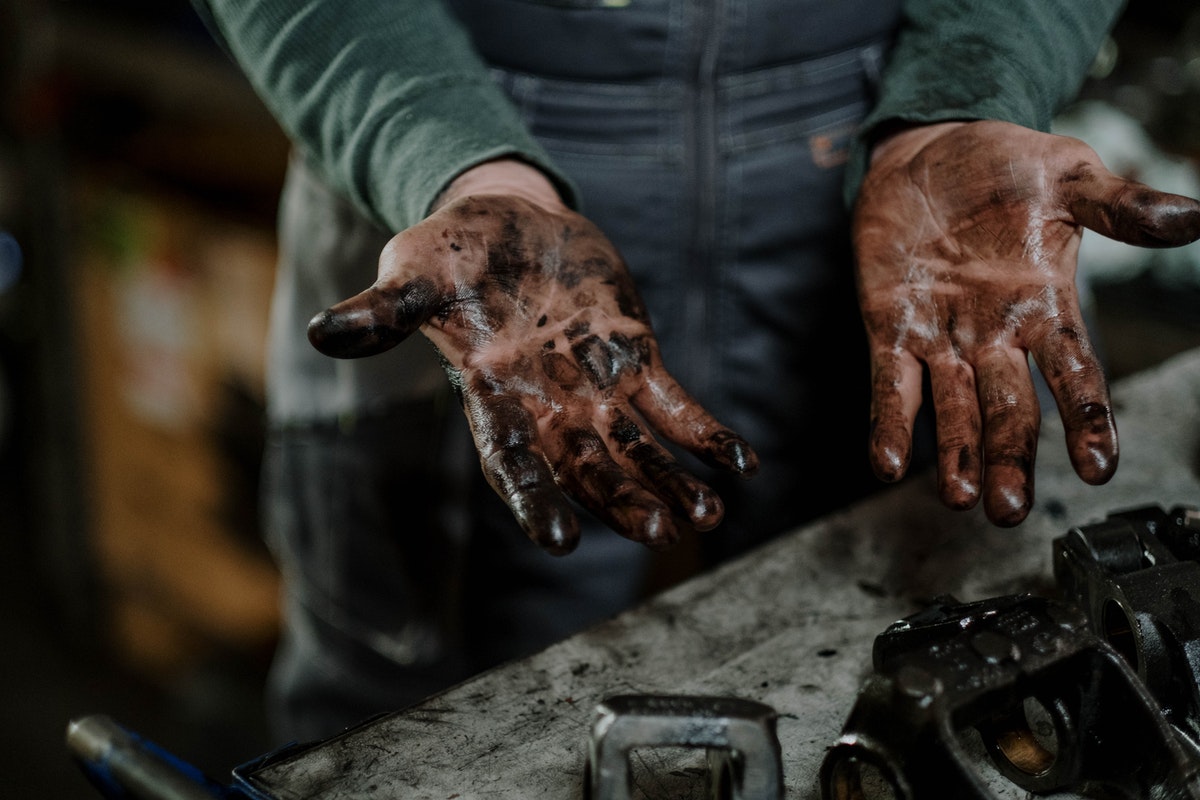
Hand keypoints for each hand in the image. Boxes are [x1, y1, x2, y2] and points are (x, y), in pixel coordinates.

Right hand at [307, 160, 757, 554]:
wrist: (509, 220)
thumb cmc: (451, 251)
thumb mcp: (414, 271)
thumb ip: (382, 310)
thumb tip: (323, 333)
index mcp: (493, 396)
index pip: (512, 461)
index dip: (534, 499)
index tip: (559, 540)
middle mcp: (548, 406)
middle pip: (588, 468)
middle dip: (622, 500)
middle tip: (658, 531)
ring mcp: (596, 387)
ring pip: (638, 450)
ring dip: (670, 482)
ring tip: (707, 517)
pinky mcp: (636, 360)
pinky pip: (676, 407)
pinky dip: (705, 435)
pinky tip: (741, 465)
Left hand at [854, 120, 1199, 525]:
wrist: (929, 148)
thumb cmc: (1004, 166)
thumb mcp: (1069, 177)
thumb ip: (1120, 206)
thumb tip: (1193, 217)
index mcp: (1047, 306)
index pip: (1075, 374)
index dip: (1087, 421)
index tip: (1099, 468)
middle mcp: (996, 336)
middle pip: (1009, 409)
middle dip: (1010, 458)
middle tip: (1010, 510)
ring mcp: (942, 337)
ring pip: (952, 409)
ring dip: (956, 455)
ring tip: (961, 499)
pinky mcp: (891, 329)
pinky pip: (890, 384)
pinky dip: (890, 422)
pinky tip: (886, 462)